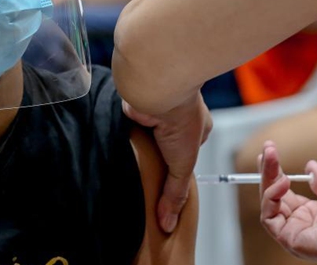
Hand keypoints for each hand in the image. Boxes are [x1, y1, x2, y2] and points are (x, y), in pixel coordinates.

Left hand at [123, 92, 211, 232]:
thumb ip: (175, 193)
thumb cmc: (182, 119)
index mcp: (197, 124)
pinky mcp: (136, 107)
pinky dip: (125, 135)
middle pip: (164, 143)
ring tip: (129, 163)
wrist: (158, 91)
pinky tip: (119, 146)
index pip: (187, 150)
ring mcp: (155, 110)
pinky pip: (129, 126)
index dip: (177, 163)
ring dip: (139, 145)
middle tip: (146, 172)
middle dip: (156, 155)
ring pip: (146, 135)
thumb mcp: (183, 165)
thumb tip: (168, 224)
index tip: (167, 177)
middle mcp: (176, 115)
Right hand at [259, 140, 316, 264]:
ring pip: (268, 203)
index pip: (285, 191)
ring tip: (272, 157)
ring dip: (267, 178)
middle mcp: (299, 223)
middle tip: (267, 148)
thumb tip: (310, 166)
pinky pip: (269, 217)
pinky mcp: (289, 238)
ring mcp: (292, 231)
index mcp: (311, 213)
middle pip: (272, 194)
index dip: (275, 172)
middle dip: (267, 171)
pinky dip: (271, 196)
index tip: (270, 152)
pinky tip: (283, 181)